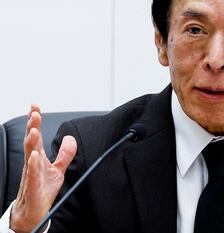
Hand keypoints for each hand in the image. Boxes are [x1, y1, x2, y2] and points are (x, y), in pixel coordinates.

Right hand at [10, 105, 76, 232]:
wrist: (34, 210)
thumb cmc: (43, 188)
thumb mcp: (58, 169)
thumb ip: (65, 154)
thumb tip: (70, 138)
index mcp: (38, 156)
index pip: (35, 135)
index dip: (34, 121)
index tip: (35, 106)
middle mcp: (33, 162)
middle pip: (31, 141)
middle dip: (32, 125)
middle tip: (34, 112)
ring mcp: (32, 173)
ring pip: (29, 154)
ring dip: (31, 141)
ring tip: (33, 129)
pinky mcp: (34, 185)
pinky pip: (32, 174)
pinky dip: (33, 164)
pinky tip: (34, 156)